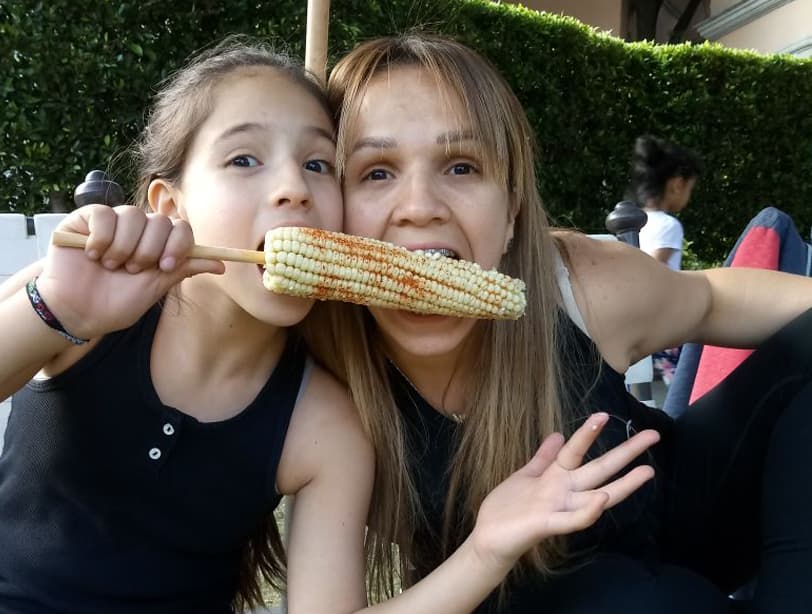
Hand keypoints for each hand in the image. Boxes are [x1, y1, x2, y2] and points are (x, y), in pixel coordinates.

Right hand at [35, 204, 223, 338]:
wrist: (77, 314)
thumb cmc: (115, 304)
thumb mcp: (155, 287)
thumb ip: (183, 269)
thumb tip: (222, 264)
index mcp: (158, 244)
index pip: (181, 228)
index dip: (178, 244)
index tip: (165, 266)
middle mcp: (138, 230)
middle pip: (160, 221)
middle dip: (149, 250)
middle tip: (132, 270)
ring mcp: (113, 222)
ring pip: (133, 215)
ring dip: (124, 247)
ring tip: (110, 266)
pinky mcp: (85, 219)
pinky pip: (103, 214)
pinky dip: (101, 237)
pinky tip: (93, 254)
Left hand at [471, 412, 658, 573]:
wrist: (490, 537)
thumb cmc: (508, 508)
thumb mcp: (526, 475)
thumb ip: (544, 458)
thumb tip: (557, 434)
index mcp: (557, 477)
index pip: (578, 450)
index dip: (590, 432)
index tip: (607, 413)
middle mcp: (565, 491)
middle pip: (600, 469)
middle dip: (626, 454)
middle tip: (654, 435)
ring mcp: (559, 508)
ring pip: (596, 495)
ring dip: (622, 485)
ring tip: (646, 470)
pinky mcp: (547, 525)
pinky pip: (572, 519)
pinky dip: (588, 512)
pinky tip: (601, 499)